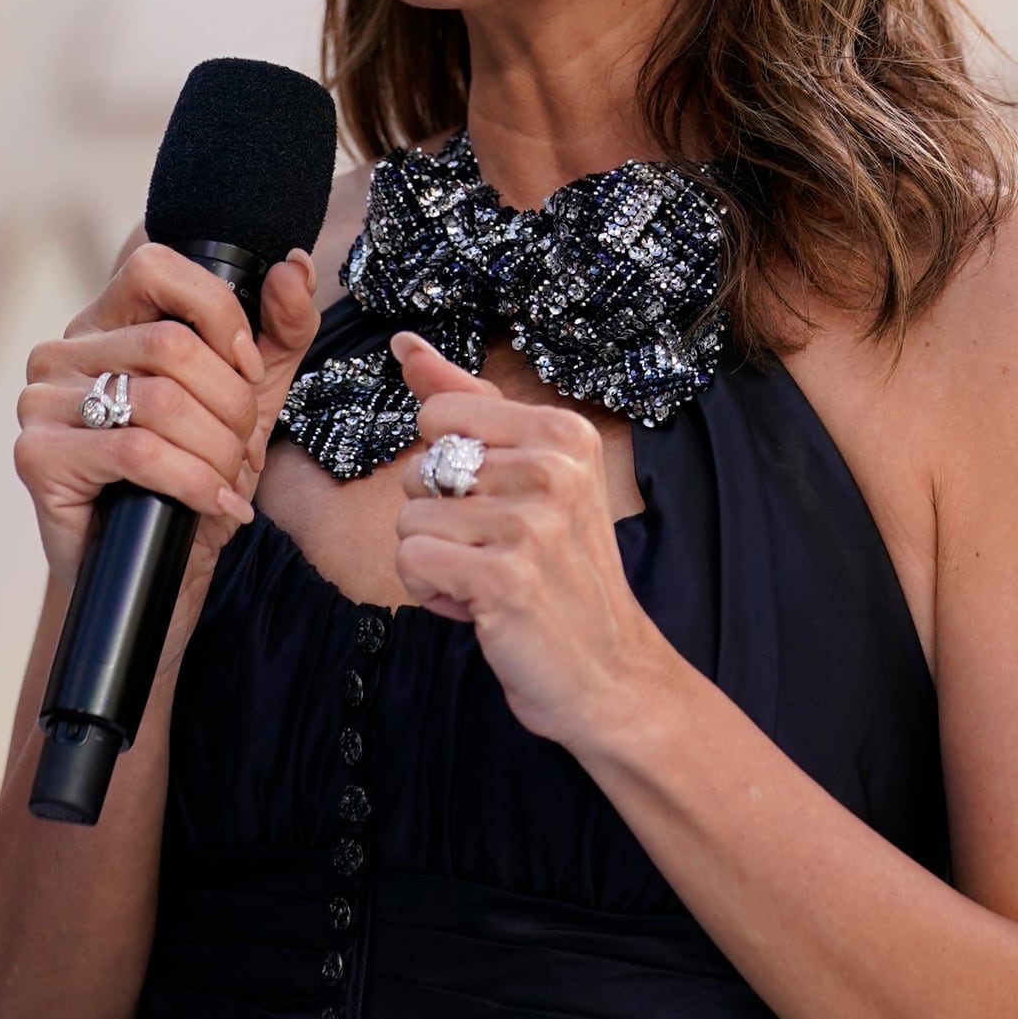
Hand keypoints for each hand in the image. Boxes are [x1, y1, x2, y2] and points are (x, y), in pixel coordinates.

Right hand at [14, 242, 319, 589]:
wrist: (162, 572)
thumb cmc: (196, 478)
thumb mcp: (253, 397)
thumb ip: (280, 329)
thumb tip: (295, 265)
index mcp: (107, 323)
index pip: (156, 267)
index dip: (218, 315)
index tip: (248, 371)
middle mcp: (63, 353)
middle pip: (172, 345)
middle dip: (232, 405)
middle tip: (242, 448)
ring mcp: (42, 403)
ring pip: (161, 401)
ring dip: (218, 450)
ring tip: (226, 480)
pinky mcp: (39, 456)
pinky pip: (138, 452)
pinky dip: (194, 481)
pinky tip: (212, 505)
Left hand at [391, 333, 678, 750]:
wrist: (611, 672)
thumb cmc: (561, 572)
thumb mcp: (529, 474)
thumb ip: (466, 404)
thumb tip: (406, 347)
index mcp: (562, 432)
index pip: (440, 415)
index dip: (447, 470)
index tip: (495, 504)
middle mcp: (552, 468)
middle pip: (420, 471)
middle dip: (440, 521)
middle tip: (498, 553)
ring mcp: (531, 523)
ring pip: (409, 521)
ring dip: (435, 562)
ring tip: (490, 581)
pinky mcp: (505, 577)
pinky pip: (411, 562)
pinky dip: (431, 592)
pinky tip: (478, 605)